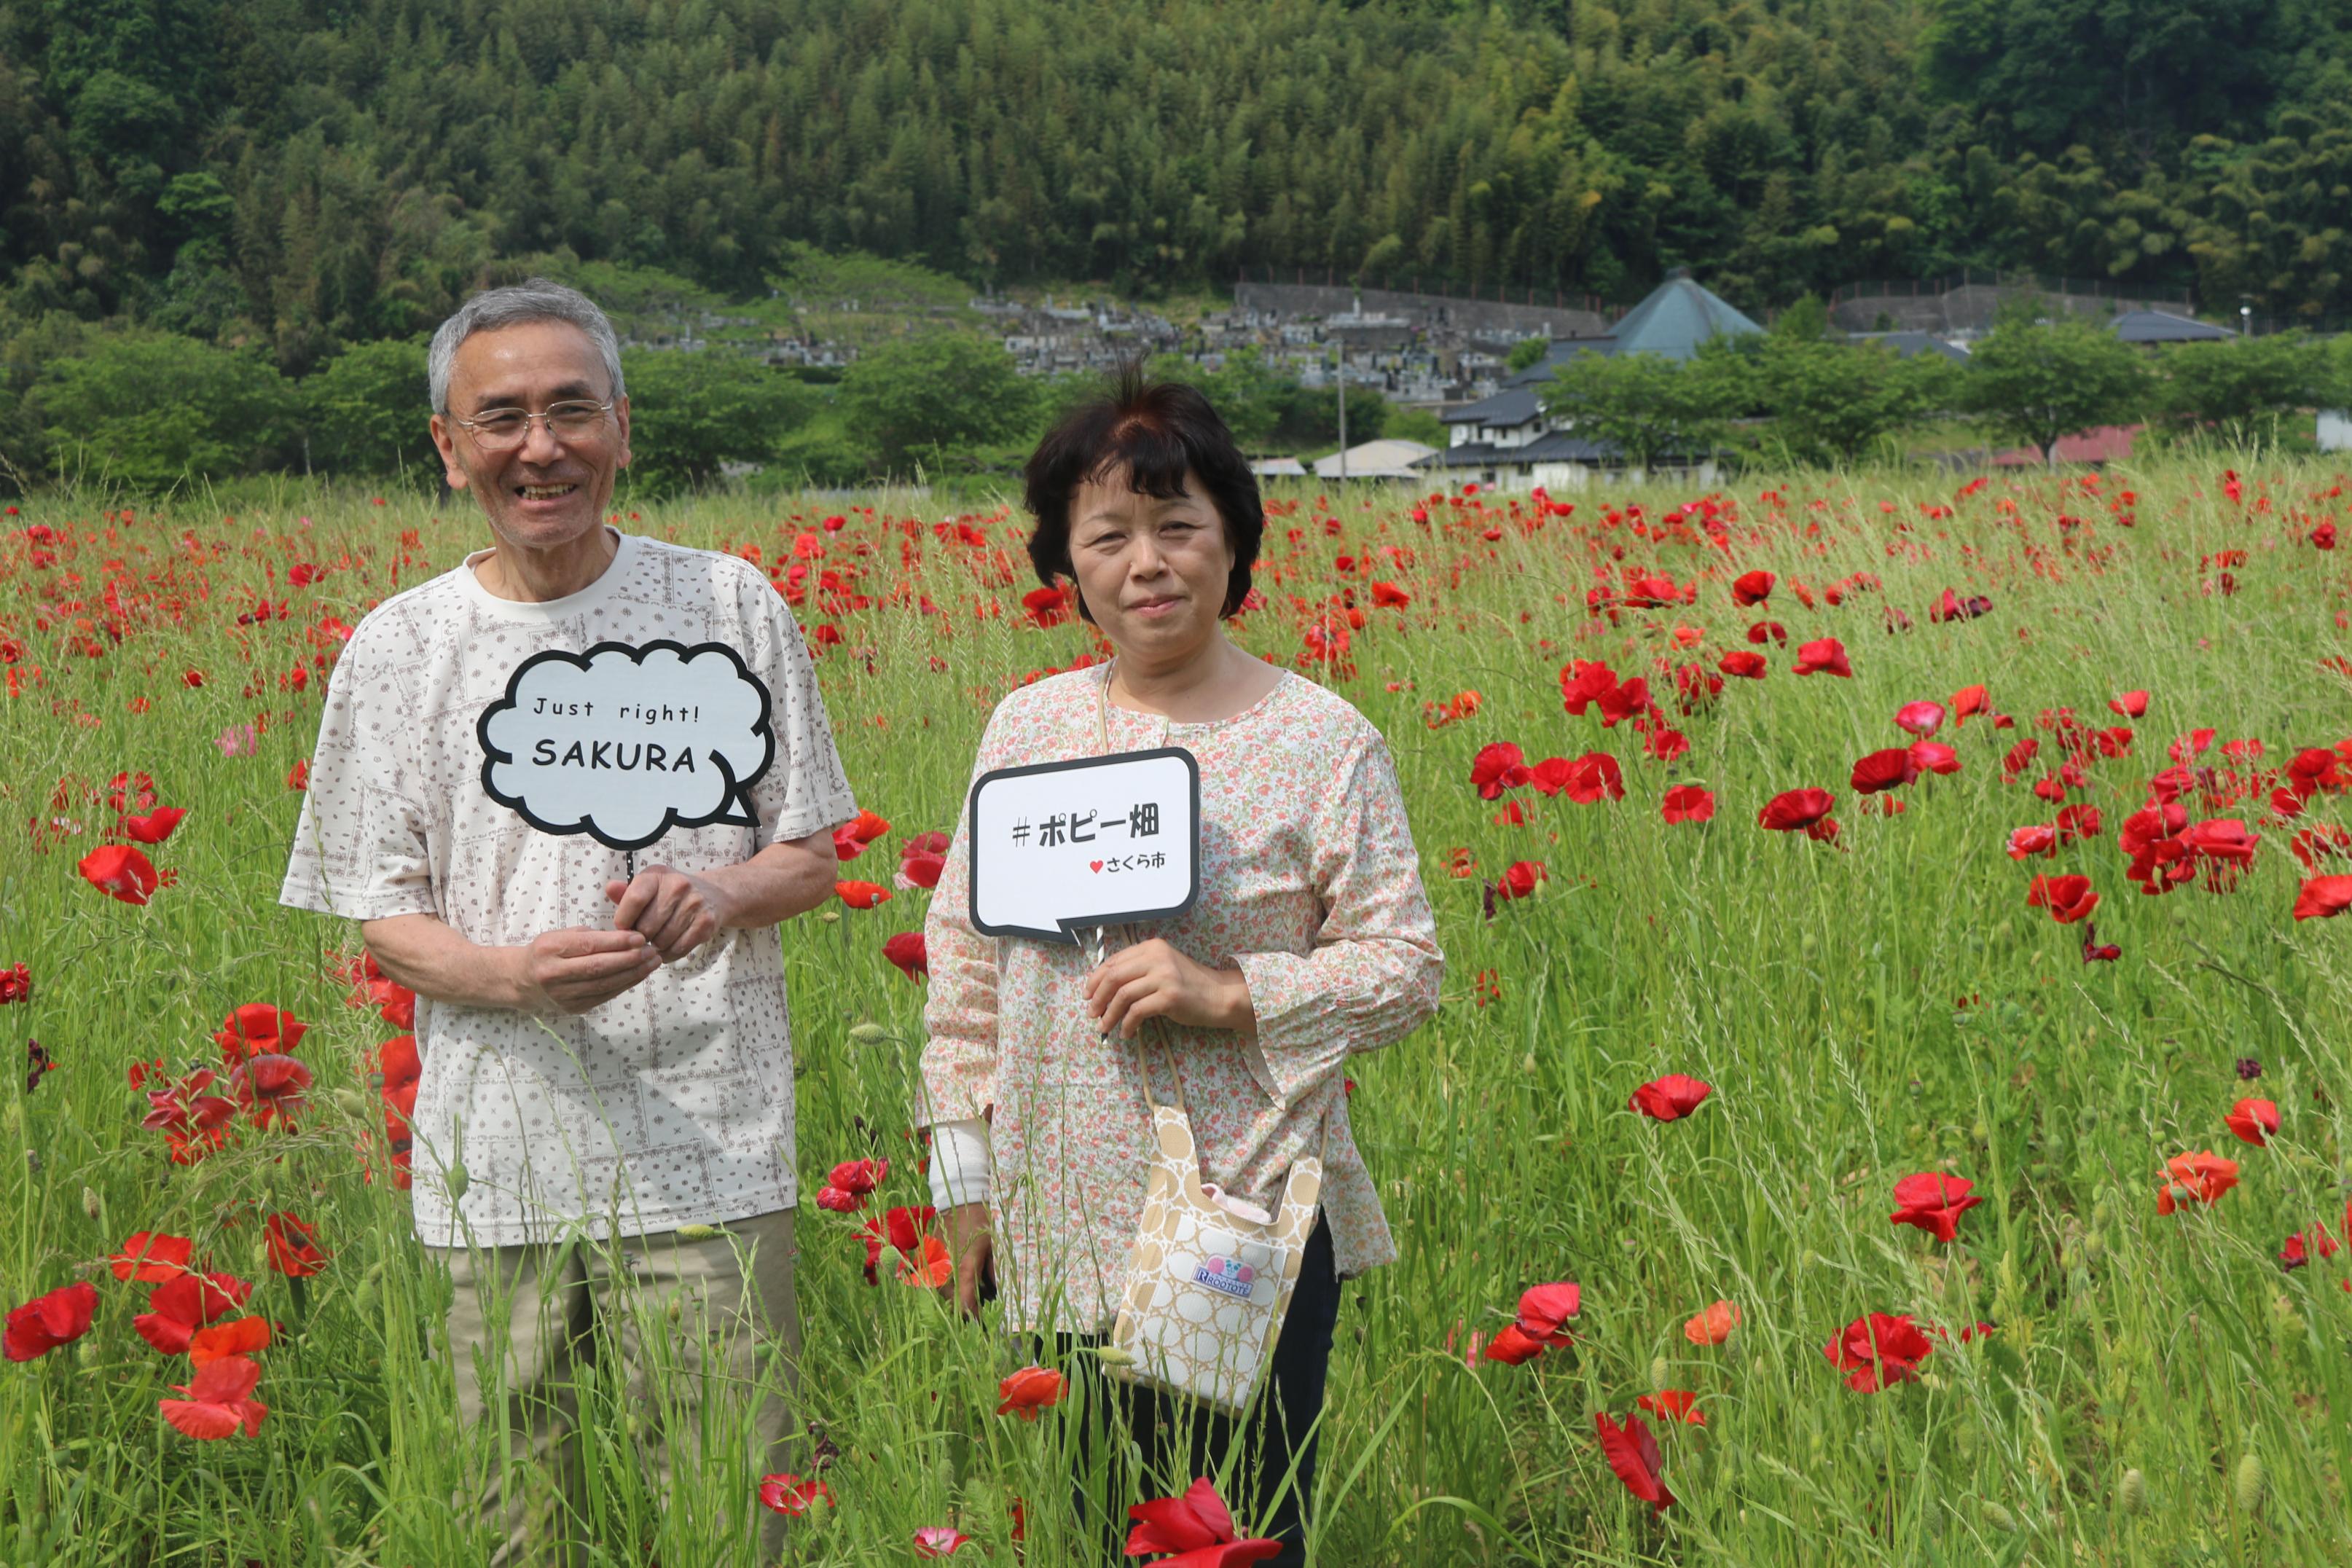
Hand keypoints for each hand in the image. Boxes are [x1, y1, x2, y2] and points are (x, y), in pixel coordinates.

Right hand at [511, 927, 661, 1013]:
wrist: (523, 981)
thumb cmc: (548, 952)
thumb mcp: (561, 935)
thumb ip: (590, 935)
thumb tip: (627, 937)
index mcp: (549, 949)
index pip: (588, 945)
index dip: (616, 942)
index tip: (640, 937)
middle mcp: (553, 974)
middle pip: (598, 967)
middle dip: (629, 959)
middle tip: (651, 951)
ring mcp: (562, 995)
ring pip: (604, 985)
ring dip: (633, 974)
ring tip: (652, 963)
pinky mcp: (573, 1008)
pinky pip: (604, 996)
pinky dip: (624, 985)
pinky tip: (639, 975)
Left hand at [604, 864, 734, 961]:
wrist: (713, 895)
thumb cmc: (670, 894)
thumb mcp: (647, 888)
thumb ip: (626, 893)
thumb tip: (610, 888)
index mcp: (657, 875)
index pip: (634, 900)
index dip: (624, 920)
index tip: (624, 927)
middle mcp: (678, 886)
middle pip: (647, 926)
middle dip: (640, 937)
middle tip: (643, 935)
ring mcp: (694, 904)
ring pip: (662, 941)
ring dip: (655, 947)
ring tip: (656, 940)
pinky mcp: (706, 923)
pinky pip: (678, 949)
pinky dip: (669, 954)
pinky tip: (667, 947)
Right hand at [944, 1202, 990, 1317]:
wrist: (958, 1199)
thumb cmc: (980, 1222)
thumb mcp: (993, 1248)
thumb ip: (994, 1274)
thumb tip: (998, 1295)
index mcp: (964, 1268)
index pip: (966, 1305)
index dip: (975, 1318)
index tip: (984, 1325)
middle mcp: (945, 1270)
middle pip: (953, 1302)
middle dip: (967, 1308)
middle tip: (982, 1310)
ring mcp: (934, 1265)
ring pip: (944, 1292)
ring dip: (957, 1297)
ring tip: (974, 1295)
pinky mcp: (928, 1259)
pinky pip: (937, 1280)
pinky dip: (949, 1285)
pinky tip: (961, 1281)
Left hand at [1083, 938, 1253, 1039]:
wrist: (1219, 996)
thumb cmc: (1189, 984)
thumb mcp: (1163, 967)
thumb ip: (1138, 970)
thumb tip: (1103, 987)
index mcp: (1152, 947)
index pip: (1114, 962)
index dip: (1096, 979)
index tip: (1088, 995)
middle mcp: (1157, 957)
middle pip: (1114, 977)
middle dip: (1098, 997)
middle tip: (1092, 1013)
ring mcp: (1164, 976)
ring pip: (1123, 996)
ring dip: (1109, 1014)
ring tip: (1105, 1027)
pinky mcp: (1170, 997)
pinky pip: (1138, 1012)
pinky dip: (1127, 1024)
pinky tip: (1126, 1033)